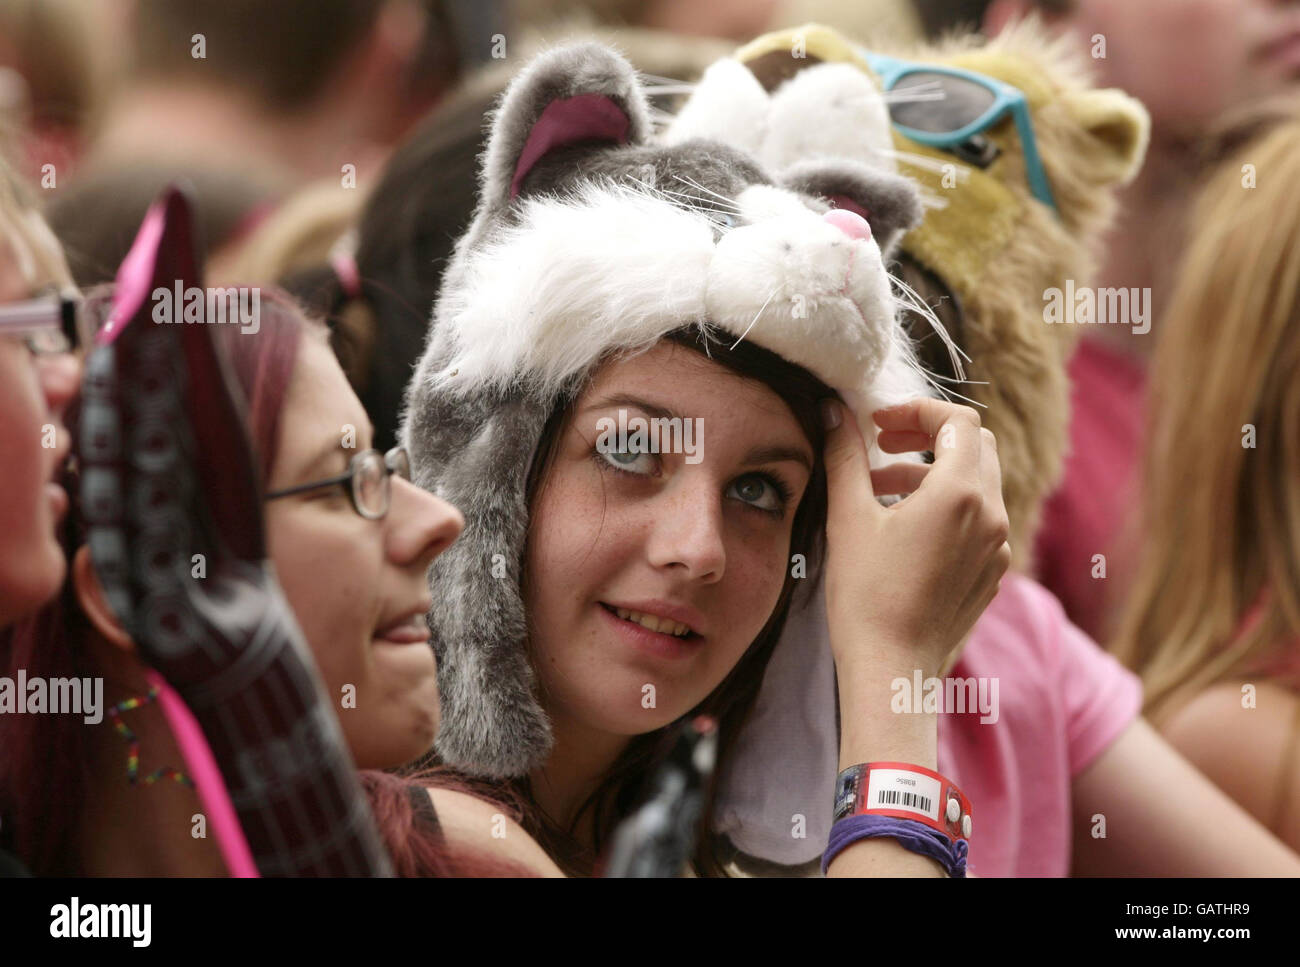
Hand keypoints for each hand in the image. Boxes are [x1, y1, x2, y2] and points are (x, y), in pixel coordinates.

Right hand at [821, 397, 1009, 679]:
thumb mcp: (848, 517)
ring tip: (878, 488)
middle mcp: (992, 515)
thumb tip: (835, 411)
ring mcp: (997, 547)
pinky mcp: (991, 573)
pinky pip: (978, 519)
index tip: (878, 423)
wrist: (893, 670)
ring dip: (931, 471)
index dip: (917, 409)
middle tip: (882, 443)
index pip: (958, 420)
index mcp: (961, 493)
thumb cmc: (866, 596)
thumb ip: (845, 456)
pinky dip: (945, 505)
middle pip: (975, 445)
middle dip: (928, 434)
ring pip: (977, 482)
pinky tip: (902, 527)